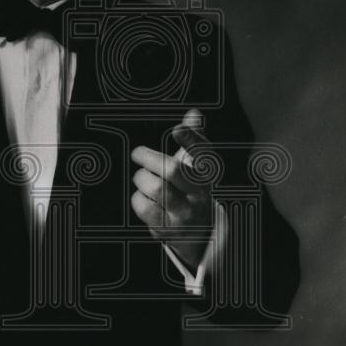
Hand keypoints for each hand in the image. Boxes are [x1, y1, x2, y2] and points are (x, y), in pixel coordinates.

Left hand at [130, 108, 213, 270]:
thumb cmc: (191, 189)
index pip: (204, 154)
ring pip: (156, 188)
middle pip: (173, 171)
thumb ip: (194, 138)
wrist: (198, 232)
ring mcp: (184, 213)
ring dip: (142, 178)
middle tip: (137, 152)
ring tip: (142, 177)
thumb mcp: (196, 167)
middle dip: (149, 157)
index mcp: (208, 175)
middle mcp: (200, 195)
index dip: (191, 140)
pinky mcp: (167, 228)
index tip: (176, 129)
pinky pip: (144, 206)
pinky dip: (138, 197)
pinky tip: (143, 196)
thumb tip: (193, 113)